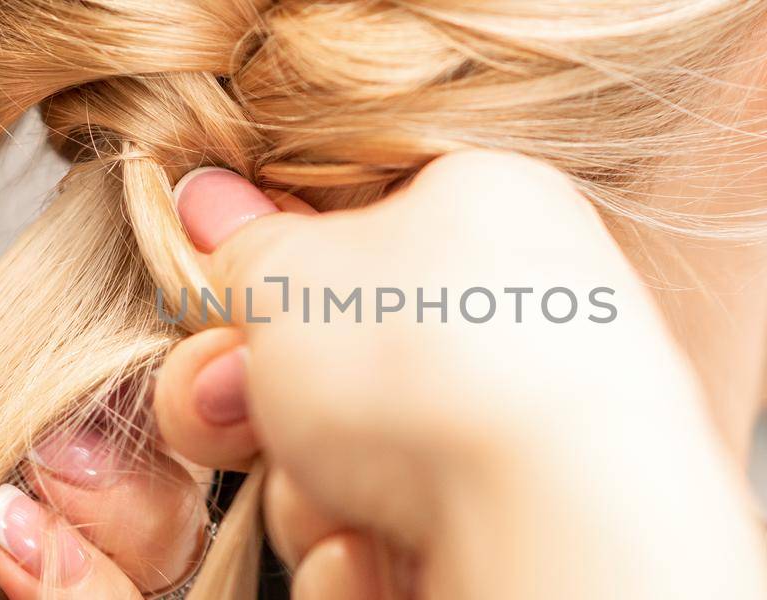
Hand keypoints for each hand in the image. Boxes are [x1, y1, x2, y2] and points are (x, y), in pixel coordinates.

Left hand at [0, 270, 196, 598]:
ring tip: (10, 514)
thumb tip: (90, 326)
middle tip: (60, 456)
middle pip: (151, 515)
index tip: (138, 376)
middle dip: (140, 481)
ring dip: (110, 548)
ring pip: (130, 589)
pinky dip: (68, 594)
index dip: (145, 403)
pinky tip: (1, 555)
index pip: (107, 419)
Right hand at [46, 150, 766, 598]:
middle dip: (262, 401)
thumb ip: (242, 244)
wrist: (553, 515)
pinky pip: (402, 534)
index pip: (351, 232)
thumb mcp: (290, 268)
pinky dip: (368, 554)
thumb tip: (213, 204)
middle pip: (341, 360)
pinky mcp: (523, 522)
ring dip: (308, 488)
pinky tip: (378, 554)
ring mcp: (529, 424)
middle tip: (235, 404)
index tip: (218, 311)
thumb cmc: (429, 361)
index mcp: (487, 204)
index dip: (266, 281)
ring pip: (357, 459)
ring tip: (339, 495)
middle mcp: (522, 310)